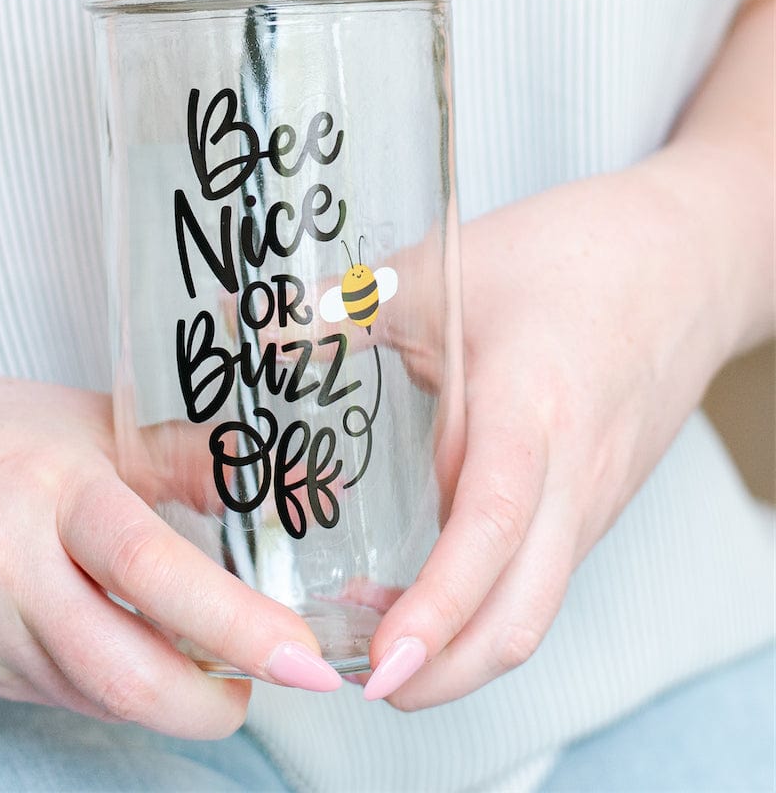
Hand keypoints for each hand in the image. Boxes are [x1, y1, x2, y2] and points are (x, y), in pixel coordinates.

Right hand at [0, 325, 341, 738]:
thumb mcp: (89, 422)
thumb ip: (186, 459)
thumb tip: (286, 485)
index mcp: (49, 488)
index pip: (150, 568)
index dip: (236, 624)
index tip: (302, 658)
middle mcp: (3, 567)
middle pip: (121, 671)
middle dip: (210, 704)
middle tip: (263, 684)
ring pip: (92, 694)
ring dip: (161, 693)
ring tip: (205, 661)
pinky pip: (52, 695)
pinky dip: (107, 686)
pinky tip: (129, 651)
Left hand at [361, 157, 745, 706]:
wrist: (683, 259)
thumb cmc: (570, 256)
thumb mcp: (446, 269)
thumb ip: (348, 306)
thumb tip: (251, 324)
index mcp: (531, 410)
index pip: (490, 530)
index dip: (437, 606)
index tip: (381, 659)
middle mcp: (572, 474)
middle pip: (522, 613)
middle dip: (445, 672)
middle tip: (363, 680)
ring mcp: (591, 495)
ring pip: (534, 603)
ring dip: (462, 641)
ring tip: (377, 631)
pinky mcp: (594, 499)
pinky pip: (543, 572)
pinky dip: (488, 601)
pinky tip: (431, 579)